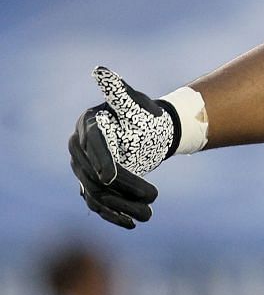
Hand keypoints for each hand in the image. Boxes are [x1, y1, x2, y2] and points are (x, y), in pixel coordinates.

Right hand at [69, 67, 179, 227]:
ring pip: (98, 193)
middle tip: (153, 196)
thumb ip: (118, 91)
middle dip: (124, 187)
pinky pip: (99, 204)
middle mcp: (80, 149)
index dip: (101, 161)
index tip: (111, 177)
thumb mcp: (134, 103)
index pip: (93, 146)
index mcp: (88, 126)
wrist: (151, 132)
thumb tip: (100, 70)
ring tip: (149, 216)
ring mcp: (84, 170)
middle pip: (95, 174)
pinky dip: (115, 215)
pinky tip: (133, 224)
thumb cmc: (144, 115)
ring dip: (123, 207)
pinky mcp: (93, 185)